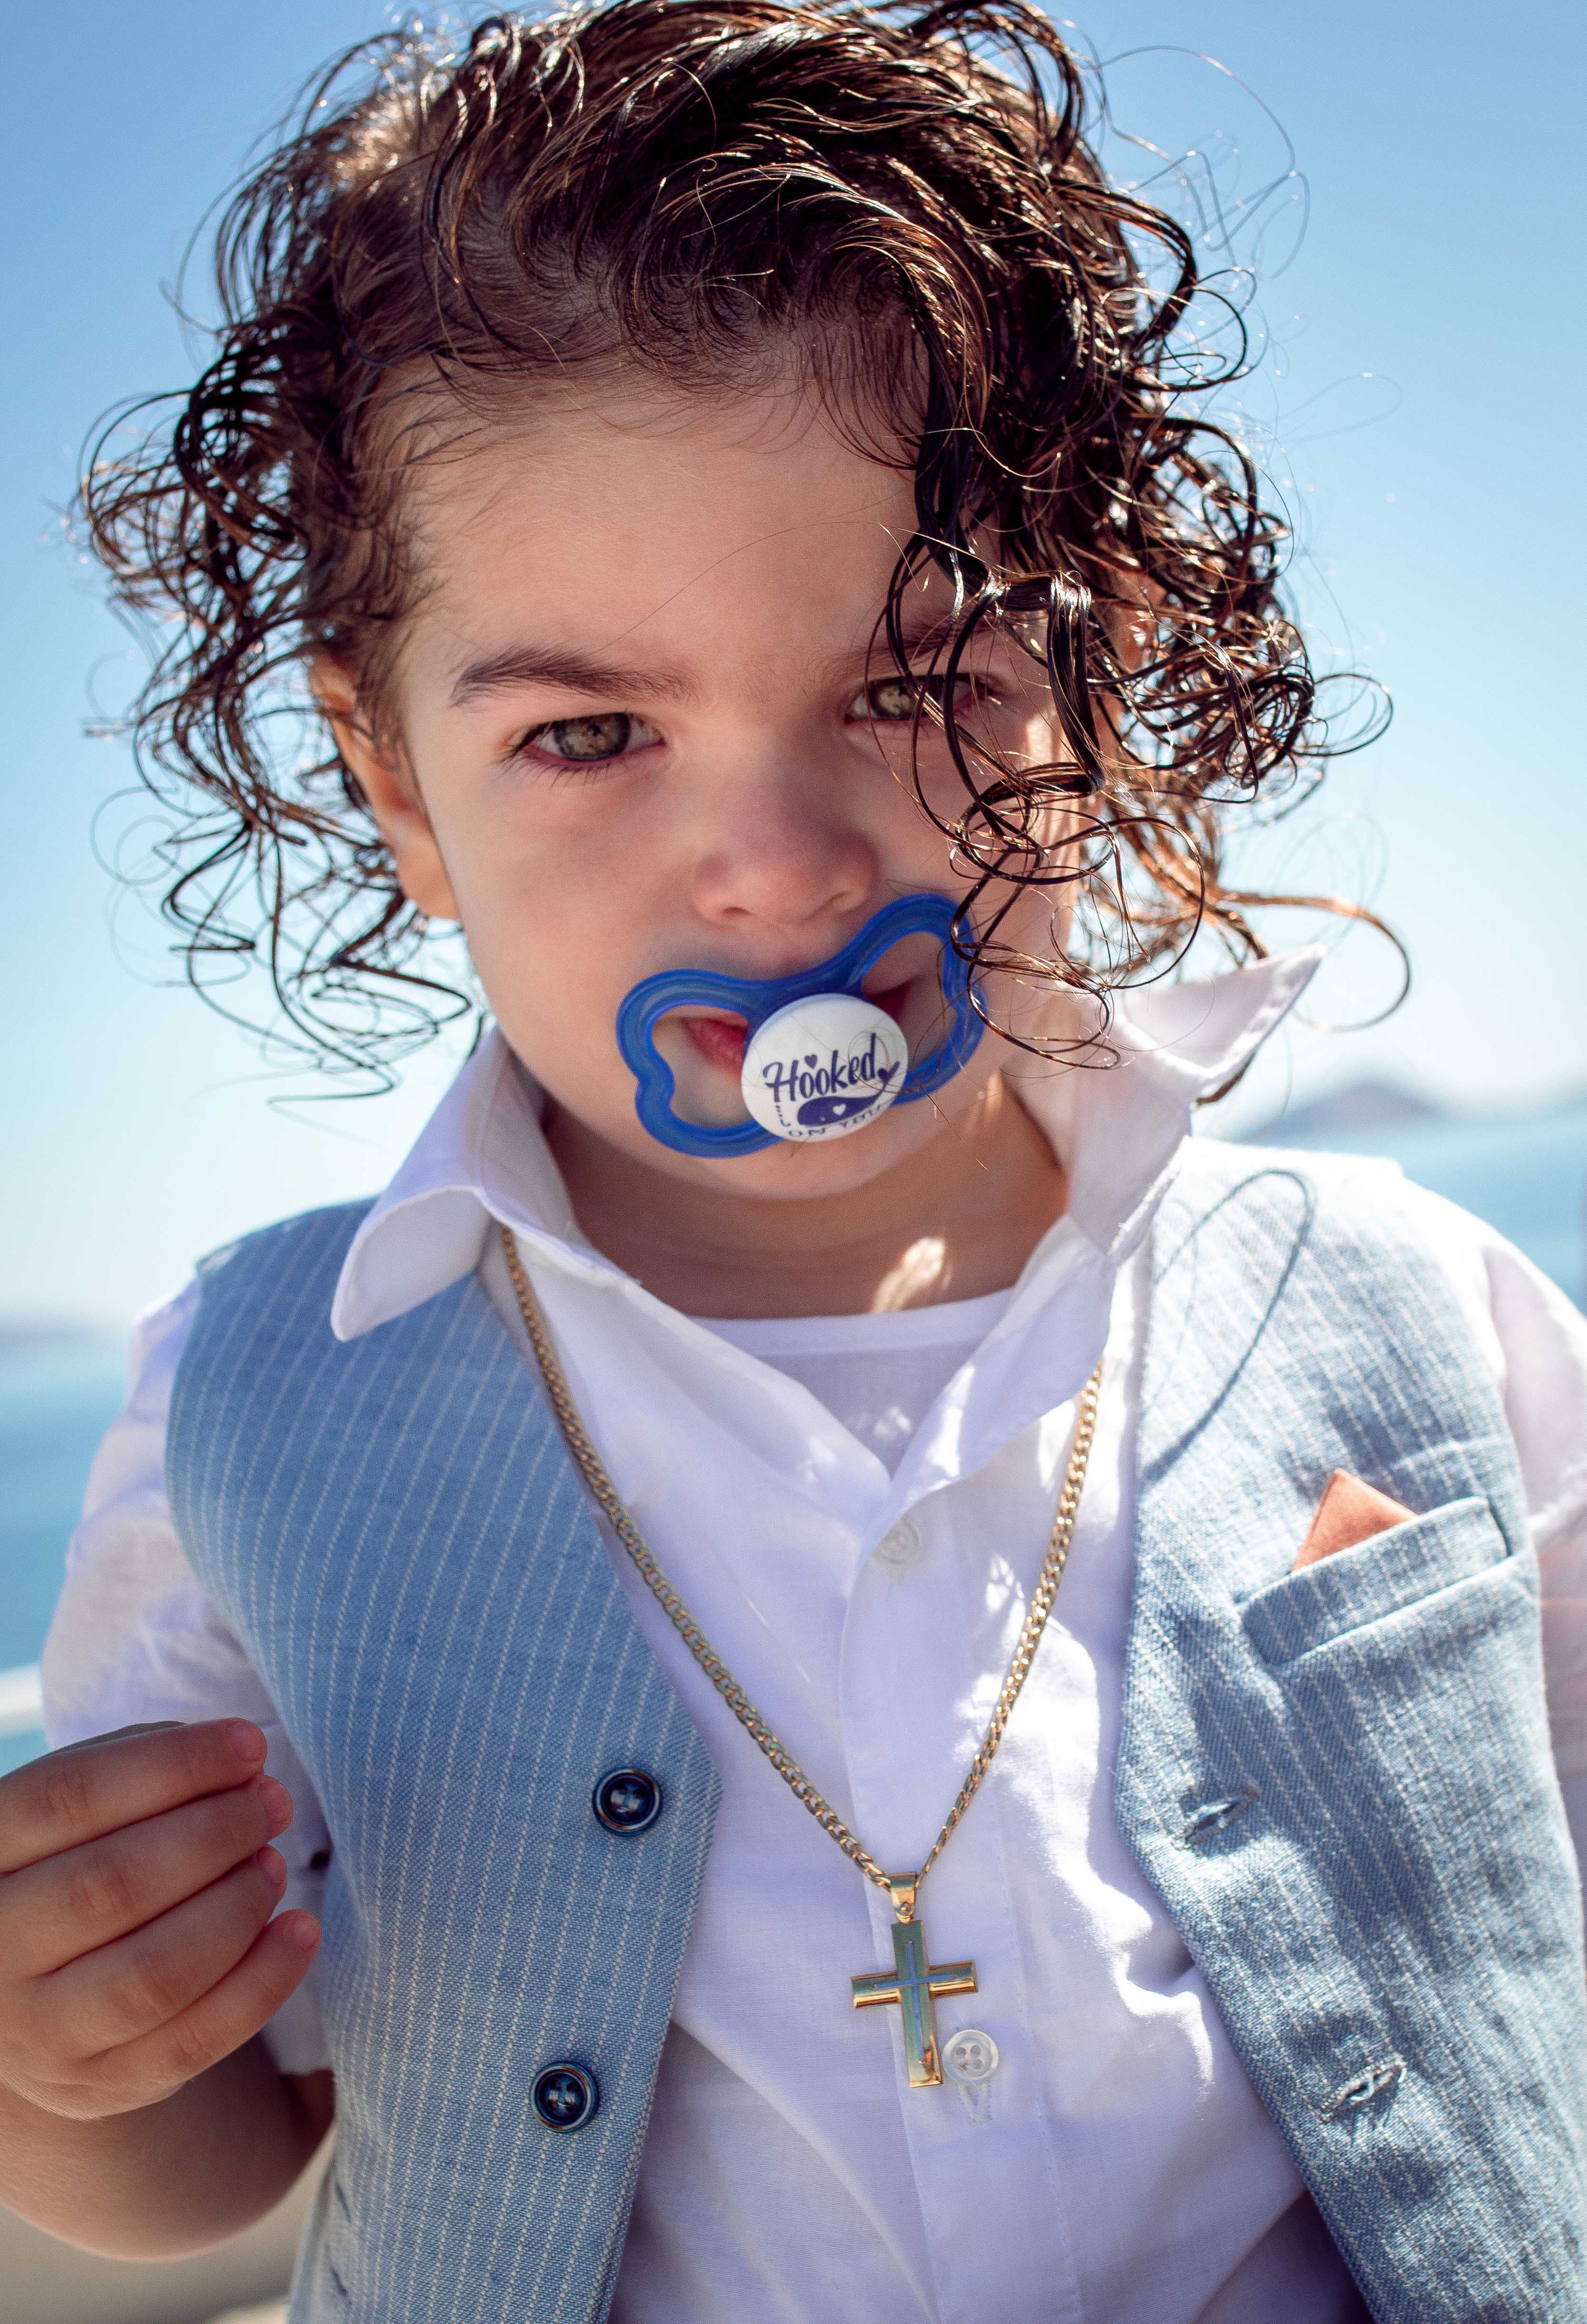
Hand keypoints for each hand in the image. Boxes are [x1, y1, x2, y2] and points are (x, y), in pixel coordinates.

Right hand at [0, 1720, 320, 2121]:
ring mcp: (40, 2035)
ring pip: (153, 1973)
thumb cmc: (75, 1867)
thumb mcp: (77, 1813)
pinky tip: (299, 1929)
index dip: (172, 1764)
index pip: (67, 1798)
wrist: (34, 1995)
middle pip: (111, 1885)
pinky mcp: (102, 2087)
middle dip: (213, 1833)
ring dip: (236, 1907)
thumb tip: (236, 1758)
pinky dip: (263, 1982)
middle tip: (269, 1804)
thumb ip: (140, 1767)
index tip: (251, 1745)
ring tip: (274, 1863)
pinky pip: (194, 2041)